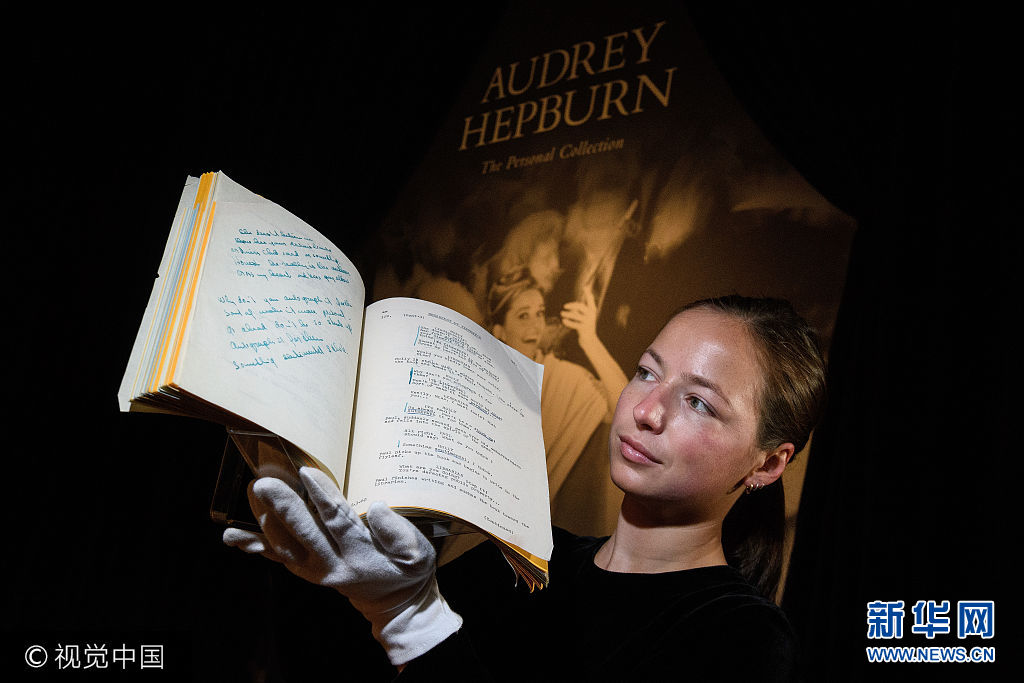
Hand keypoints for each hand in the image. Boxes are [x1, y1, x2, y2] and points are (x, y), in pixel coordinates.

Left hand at [223, 467, 461, 664]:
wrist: (395, 607)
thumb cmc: (408, 573)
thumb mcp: (418, 555)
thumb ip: (399, 534)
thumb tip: (379, 506)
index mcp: (361, 555)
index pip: (338, 522)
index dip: (323, 497)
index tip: (307, 472)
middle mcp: (333, 564)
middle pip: (304, 534)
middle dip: (284, 508)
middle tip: (265, 485)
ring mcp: (315, 570)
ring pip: (285, 547)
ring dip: (266, 521)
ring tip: (253, 496)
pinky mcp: (305, 571)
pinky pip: (277, 558)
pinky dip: (254, 546)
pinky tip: (232, 535)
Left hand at [560, 288, 598, 344]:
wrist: (589, 340)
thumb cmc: (584, 326)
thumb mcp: (584, 317)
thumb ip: (580, 310)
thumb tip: (570, 305)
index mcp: (592, 310)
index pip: (590, 300)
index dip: (587, 293)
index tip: (585, 286)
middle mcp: (591, 315)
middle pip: (580, 306)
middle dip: (572, 305)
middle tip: (564, 306)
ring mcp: (588, 322)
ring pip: (576, 315)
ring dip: (568, 314)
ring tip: (561, 313)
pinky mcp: (584, 329)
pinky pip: (574, 324)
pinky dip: (568, 322)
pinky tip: (563, 321)